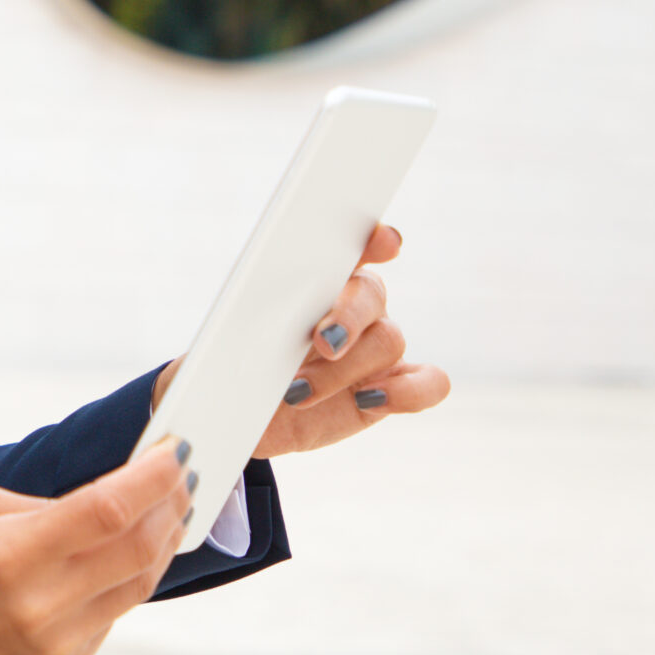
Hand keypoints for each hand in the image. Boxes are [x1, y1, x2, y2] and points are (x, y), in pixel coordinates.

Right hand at [0, 437, 191, 654]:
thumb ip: (43, 504)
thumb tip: (111, 499)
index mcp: (9, 555)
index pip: (108, 510)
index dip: (152, 479)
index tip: (176, 453)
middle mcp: (38, 606)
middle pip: (138, 550)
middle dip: (169, 506)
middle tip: (181, 477)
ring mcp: (54, 645)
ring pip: (138, 586)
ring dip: (160, 543)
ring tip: (167, 511)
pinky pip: (112, 615)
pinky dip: (126, 578)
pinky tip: (125, 553)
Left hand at [150, 223, 450, 458]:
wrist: (240, 414)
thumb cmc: (233, 363)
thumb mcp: (226, 334)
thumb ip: (248, 314)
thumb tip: (249, 308)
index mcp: (317, 278)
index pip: (354, 245)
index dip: (374, 239)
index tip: (382, 241)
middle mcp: (354, 306)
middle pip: (371, 292)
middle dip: (348, 314)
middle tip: (321, 340)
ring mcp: (376, 348)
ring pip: (388, 340)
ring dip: (346, 368)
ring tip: (297, 391)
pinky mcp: (392, 387)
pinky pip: (428, 382)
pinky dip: (408, 391)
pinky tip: (368, 398)